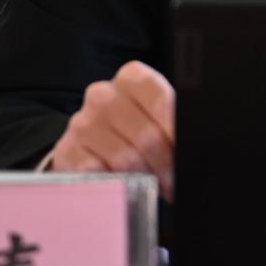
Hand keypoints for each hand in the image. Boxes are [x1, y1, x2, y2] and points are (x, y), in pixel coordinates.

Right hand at [48, 60, 176, 200]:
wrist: (93, 145)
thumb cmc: (135, 129)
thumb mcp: (158, 116)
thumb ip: (175, 119)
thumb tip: (197, 139)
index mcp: (131, 78)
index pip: (160, 98)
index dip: (175, 128)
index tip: (186, 149)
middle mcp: (102, 95)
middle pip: (146, 135)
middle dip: (166, 163)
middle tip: (176, 181)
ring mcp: (81, 123)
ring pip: (125, 158)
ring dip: (147, 179)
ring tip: (158, 187)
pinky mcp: (67, 152)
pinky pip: (101, 175)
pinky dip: (118, 185)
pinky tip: (127, 187)